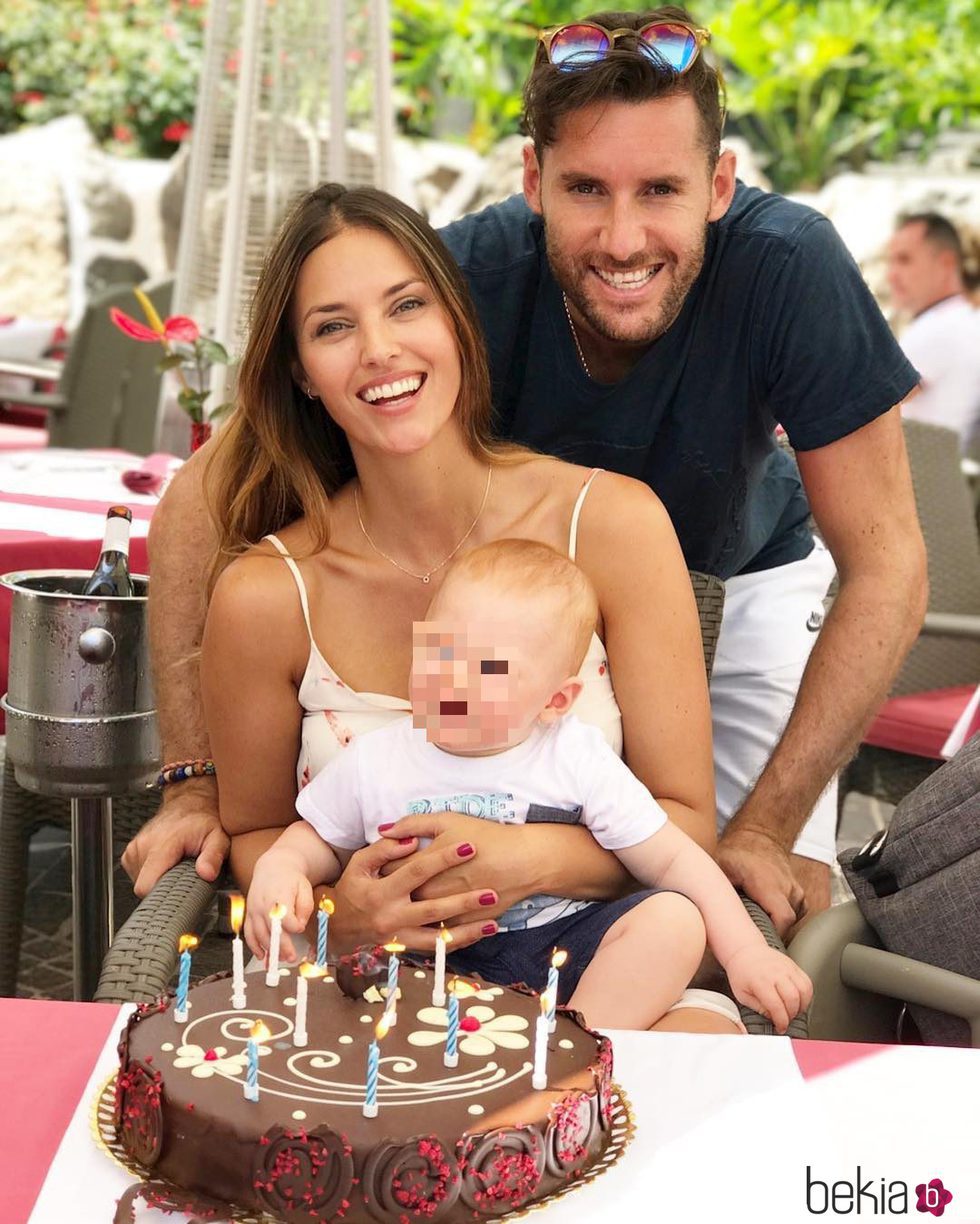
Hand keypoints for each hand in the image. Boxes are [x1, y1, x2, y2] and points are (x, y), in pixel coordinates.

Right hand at [121, 780, 228, 897]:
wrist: (189, 803)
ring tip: (175, 864)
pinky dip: (152, 874)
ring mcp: (134, 850)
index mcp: (162, 844)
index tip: (175, 896)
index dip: (160, 897)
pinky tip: (166, 863)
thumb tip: (207, 873)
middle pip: (145, 887)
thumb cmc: (202, 820)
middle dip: (165, 887)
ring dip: (159, 879)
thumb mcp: (218, 837)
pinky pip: (138, 875)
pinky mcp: (131, 854)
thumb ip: (213, 856)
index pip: (145, 885)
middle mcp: (143, 846)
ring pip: (141, 883)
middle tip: (183, 874)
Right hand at [245, 853, 312, 963]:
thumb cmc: (291, 879)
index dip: (294, 926)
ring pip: (258, 934)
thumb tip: (299, 926)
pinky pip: (249, 933)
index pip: (285, 917)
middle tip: (291, 958)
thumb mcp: (305, 888)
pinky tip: (262, 956)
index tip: (300, 929)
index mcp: (278, 895)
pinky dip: (254, 946)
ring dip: (268, 950)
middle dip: (281, 947)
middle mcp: (263, 904)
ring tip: (279, 960)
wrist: (273, 867)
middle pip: (270, 930)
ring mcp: (253, 910)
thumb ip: (305, 908)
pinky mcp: (249, 914)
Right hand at [328, 833, 498, 952]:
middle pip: (434, 909)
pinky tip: (477, 935)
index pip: (418, 871)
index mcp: (382, 891)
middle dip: (464, 901)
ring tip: (493, 923)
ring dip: (466, 932)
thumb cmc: (352, 888)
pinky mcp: (404, 949)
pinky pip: (433, 950)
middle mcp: (392, 917)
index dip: (443, 858)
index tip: (469, 847)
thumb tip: (412, 841)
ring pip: (437, 938)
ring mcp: (399, 937)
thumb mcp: (360, 863)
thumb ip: (384, 850)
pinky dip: (455, 944)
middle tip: (491, 892)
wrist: (337, 928)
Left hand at [378, 813, 530, 918]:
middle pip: (400, 894)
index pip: (390, 867)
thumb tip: (384, 829)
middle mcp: (429, 893)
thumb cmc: (485, 837)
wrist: (522, 861)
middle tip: (390, 881)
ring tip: (405, 896)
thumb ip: (412, 824)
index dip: (384, 864)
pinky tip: (428, 914)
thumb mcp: (448, 821)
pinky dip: (431, 923)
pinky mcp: (461, 926)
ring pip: (415, 915)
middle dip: (392, 887)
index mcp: (422, 867)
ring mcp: (445, 912)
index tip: (382, 861)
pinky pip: (438, 930)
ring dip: (407, 907)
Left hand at [716, 825, 806, 937]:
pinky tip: (763, 914)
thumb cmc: (736, 853)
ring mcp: (796, 892)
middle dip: (767, 935)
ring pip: (789, 924)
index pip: (783, 918)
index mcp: (768, 882)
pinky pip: (792, 917)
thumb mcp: (719, 869)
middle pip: (785, 926)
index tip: (755, 943)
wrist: (758, 836)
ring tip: (752, 920)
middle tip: (747, 937)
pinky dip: (778, 921)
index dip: (771, 936)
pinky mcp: (799, 897)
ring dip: (771, 926)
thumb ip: (716, 893)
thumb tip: (703, 917)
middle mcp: (787, 888)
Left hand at [724, 943, 812, 1032]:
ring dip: (801, 1006)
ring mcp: (787, 968)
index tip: (780, 1027)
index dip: (781, 1021)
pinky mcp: (793, 965)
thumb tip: (772, 1018)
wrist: (744, 950)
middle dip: (791, 1015)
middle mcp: (776, 973)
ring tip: (792, 1010)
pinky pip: (807, 982)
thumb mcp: (742, 994)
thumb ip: (758, 1008)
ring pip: (804, 991)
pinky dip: (807, 995)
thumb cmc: (741, 971)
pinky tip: (798, 1000)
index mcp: (761, 981)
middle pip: (793, 999)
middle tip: (786, 1019)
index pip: (777, 1006)